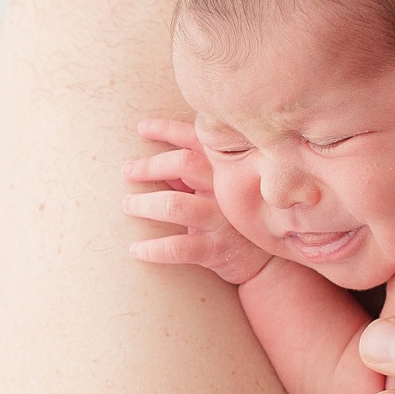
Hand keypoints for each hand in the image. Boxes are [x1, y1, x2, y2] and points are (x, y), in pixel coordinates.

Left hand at [122, 118, 272, 285]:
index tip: (142, 128)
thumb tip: (157, 167)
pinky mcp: (215, 249)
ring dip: (144, 203)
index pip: (196, 140)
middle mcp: (224, 190)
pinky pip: (177, 247)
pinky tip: (135, 248)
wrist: (267, 265)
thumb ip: (195, 178)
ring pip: (174, 204)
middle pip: (183, 164)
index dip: (168, 129)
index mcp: (225, 171)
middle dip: (150, 165)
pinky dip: (152, 248)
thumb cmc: (236, 223)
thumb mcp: (222, 193)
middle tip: (127, 171)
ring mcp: (221, 220)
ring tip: (127, 204)